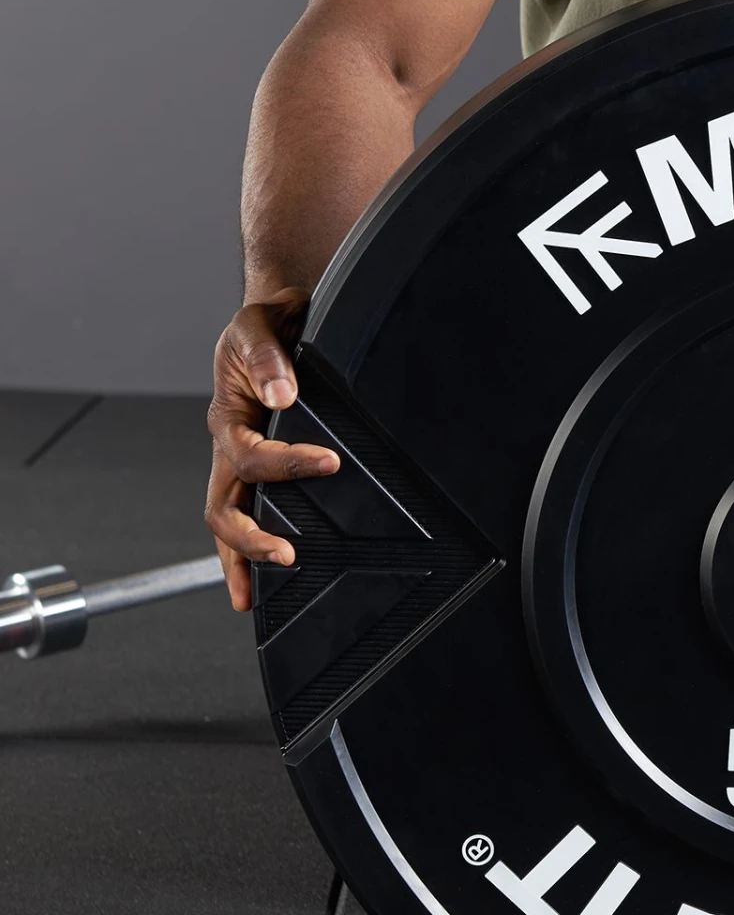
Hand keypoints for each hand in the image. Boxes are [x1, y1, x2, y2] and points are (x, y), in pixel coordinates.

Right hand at [205, 288, 340, 611]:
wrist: (273, 318)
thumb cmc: (264, 325)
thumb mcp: (260, 326)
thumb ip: (268, 358)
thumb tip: (281, 396)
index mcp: (228, 416)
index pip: (250, 455)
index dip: (287, 464)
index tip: (329, 464)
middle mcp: (230, 446)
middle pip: (223, 507)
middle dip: (249, 538)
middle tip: (287, 555)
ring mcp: (241, 462)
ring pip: (229, 521)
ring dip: (242, 559)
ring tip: (255, 596)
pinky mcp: (259, 469)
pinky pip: (249, 513)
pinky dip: (249, 551)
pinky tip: (264, 581)